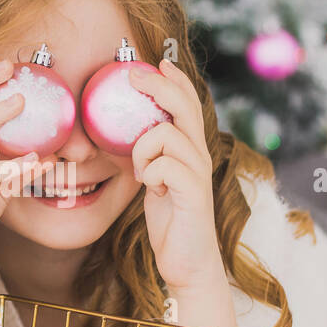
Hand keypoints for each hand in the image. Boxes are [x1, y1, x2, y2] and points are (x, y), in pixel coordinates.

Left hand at [129, 59, 225, 289]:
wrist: (187, 262)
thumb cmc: (170, 220)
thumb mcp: (155, 179)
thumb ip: (150, 155)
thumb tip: (126, 132)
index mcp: (191, 149)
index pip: (188, 104)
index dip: (175, 81)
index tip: (156, 64)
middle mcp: (200, 155)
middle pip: (184, 106)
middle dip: (158, 86)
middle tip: (132, 76)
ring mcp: (198, 173)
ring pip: (167, 134)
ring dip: (143, 149)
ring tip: (142, 173)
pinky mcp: (193, 192)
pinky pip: (164, 164)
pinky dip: (149, 172)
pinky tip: (151, 188)